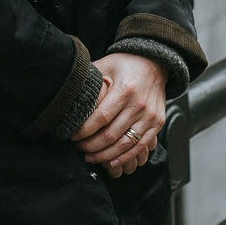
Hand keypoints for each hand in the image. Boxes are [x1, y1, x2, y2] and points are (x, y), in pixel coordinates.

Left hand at [71, 53, 166, 177]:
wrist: (154, 63)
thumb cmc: (126, 63)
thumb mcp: (106, 65)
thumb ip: (90, 78)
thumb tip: (68, 90)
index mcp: (125, 89)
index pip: (101, 117)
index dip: (85, 130)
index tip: (73, 135)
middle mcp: (139, 104)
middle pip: (112, 134)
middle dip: (91, 146)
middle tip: (79, 148)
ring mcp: (150, 116)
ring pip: (125, 144)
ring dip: (105, 155)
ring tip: (90, 157)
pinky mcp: (157, 123)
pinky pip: (140, 146)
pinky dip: (124, 157)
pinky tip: (111, 161)